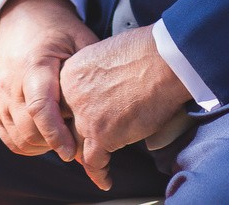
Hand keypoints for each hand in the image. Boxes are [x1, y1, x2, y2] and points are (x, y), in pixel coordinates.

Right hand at [0, 0, 95, 163]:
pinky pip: (7, 136)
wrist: (23, 14)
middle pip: (29, 130)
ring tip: (62, 135)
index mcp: (34, 65)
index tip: (73, 152)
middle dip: (54, 143)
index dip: (56, 134)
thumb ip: (90, 77)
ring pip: (17, 139)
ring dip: (41, 145)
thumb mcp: (81, 41)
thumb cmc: (59, 29)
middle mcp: (10, 83)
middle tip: (77, 139)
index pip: (40, 108)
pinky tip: (45, 136)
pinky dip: (26, 143)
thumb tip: (105, 115)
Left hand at [57, 26, 192, 192]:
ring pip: (78, 144)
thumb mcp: (108, 52)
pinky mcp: (102, 135)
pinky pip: (94, 162)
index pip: (62, 101)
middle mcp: (72, 95)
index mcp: (72, 72)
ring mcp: (85, 117)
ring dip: (87, 155)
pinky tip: (105, 179)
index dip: (72, 113)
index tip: (81, 120)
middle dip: (75, 135)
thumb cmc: (148, 50)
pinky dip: (100, 173)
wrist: (165, 60)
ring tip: (96, 163)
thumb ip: (98, 72)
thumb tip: (108, 82)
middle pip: (66, 123)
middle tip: (87, 141)